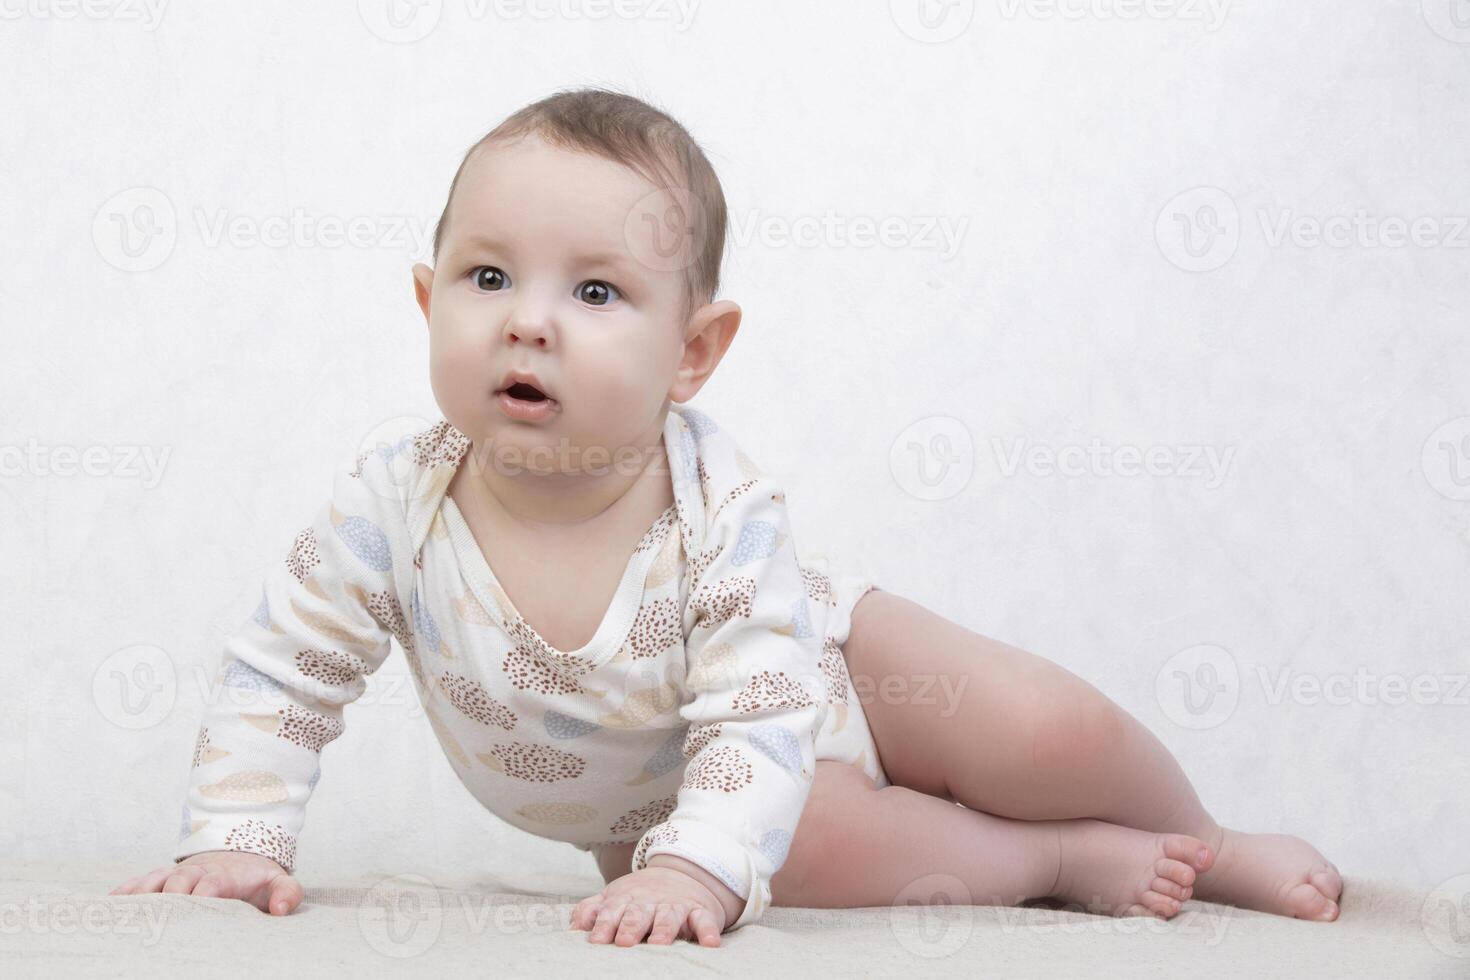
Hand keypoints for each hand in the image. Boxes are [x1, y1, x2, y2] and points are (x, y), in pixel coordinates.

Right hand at [109, 851, 302, 915]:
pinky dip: (122, 893)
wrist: (240, 856)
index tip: (197, 909)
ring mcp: (174, 874)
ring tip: (121, 915)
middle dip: (167, 898)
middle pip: (176, 882)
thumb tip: (280, 910)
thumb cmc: (258, 879)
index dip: (202, 895)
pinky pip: (137, 883)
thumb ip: (287, 894)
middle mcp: (193, 873)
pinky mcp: (160, 879)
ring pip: (152, 881)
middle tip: (154, 920)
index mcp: (222, 875)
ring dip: (139, 896)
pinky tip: (105, 907)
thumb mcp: (279, 882)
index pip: (209, 884)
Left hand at [570, 866, 727, 946]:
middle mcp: (650, 901)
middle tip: (624, 942)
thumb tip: (573, 927)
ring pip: (669, 916)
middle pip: (638, 914)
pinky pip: (704, 920)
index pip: (612, 911)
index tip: (596, 940)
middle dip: (630, 927)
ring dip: (665, 929)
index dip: (604, 925)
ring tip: (659, 942)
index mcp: (626, 899)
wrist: (682, 875)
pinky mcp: (699, 911)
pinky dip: (708, 931)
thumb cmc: (641, 896)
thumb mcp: (615, 898)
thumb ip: (592, 910)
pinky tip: (710, 943)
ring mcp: (675, 905)